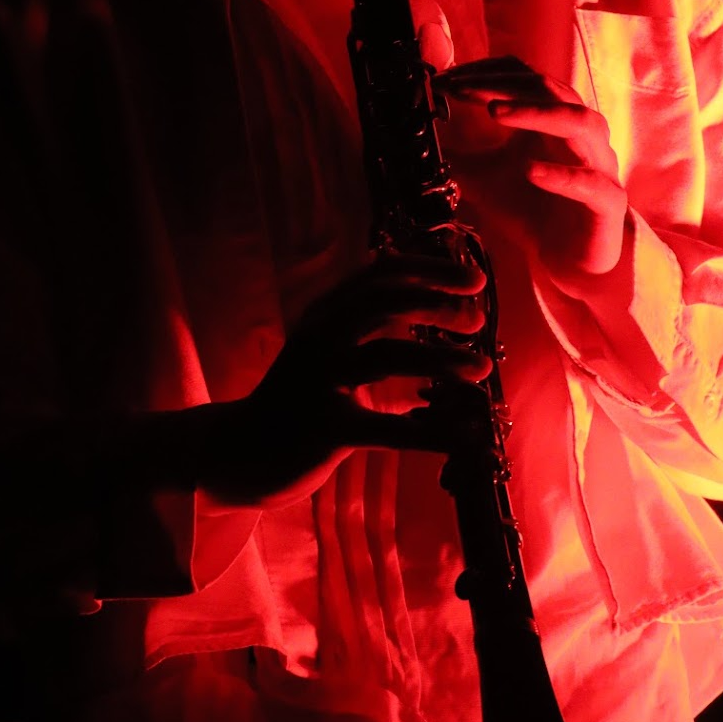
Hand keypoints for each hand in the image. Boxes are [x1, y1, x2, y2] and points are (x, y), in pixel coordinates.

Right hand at [188, 250, 490, 509]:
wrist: (241, 450)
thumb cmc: (296, 396)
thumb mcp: (324, 344)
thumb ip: (363, 317)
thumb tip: (419, 285)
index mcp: (325, 313)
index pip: (382, 273)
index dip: (431, 271)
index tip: (474, 280)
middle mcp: (322, 337)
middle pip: (386, 302)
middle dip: (440, 305)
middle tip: (478, 319)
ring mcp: (322, 381)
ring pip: (390, 354)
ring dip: (444, 359)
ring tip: (482, 370)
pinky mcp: (327, 428)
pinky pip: (389, 428)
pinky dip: (433, 432)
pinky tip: (467, 436)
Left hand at [433, 57, 627, 277]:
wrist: (570, 261)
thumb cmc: (532, 210)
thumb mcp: (484, 179)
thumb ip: (457, 156)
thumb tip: (416, 138)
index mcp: (552, 120)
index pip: (523, 78)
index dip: (486, 74)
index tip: (446, 82)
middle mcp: (579, 133)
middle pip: (549, 89)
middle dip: (503, 85)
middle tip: (461, 89)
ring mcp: (598, 165)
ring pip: (578, 122)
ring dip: (536, 112)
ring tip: (495, 111)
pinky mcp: (606, 203)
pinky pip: (591, 183)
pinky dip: (561, 174)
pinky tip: (530, 170)